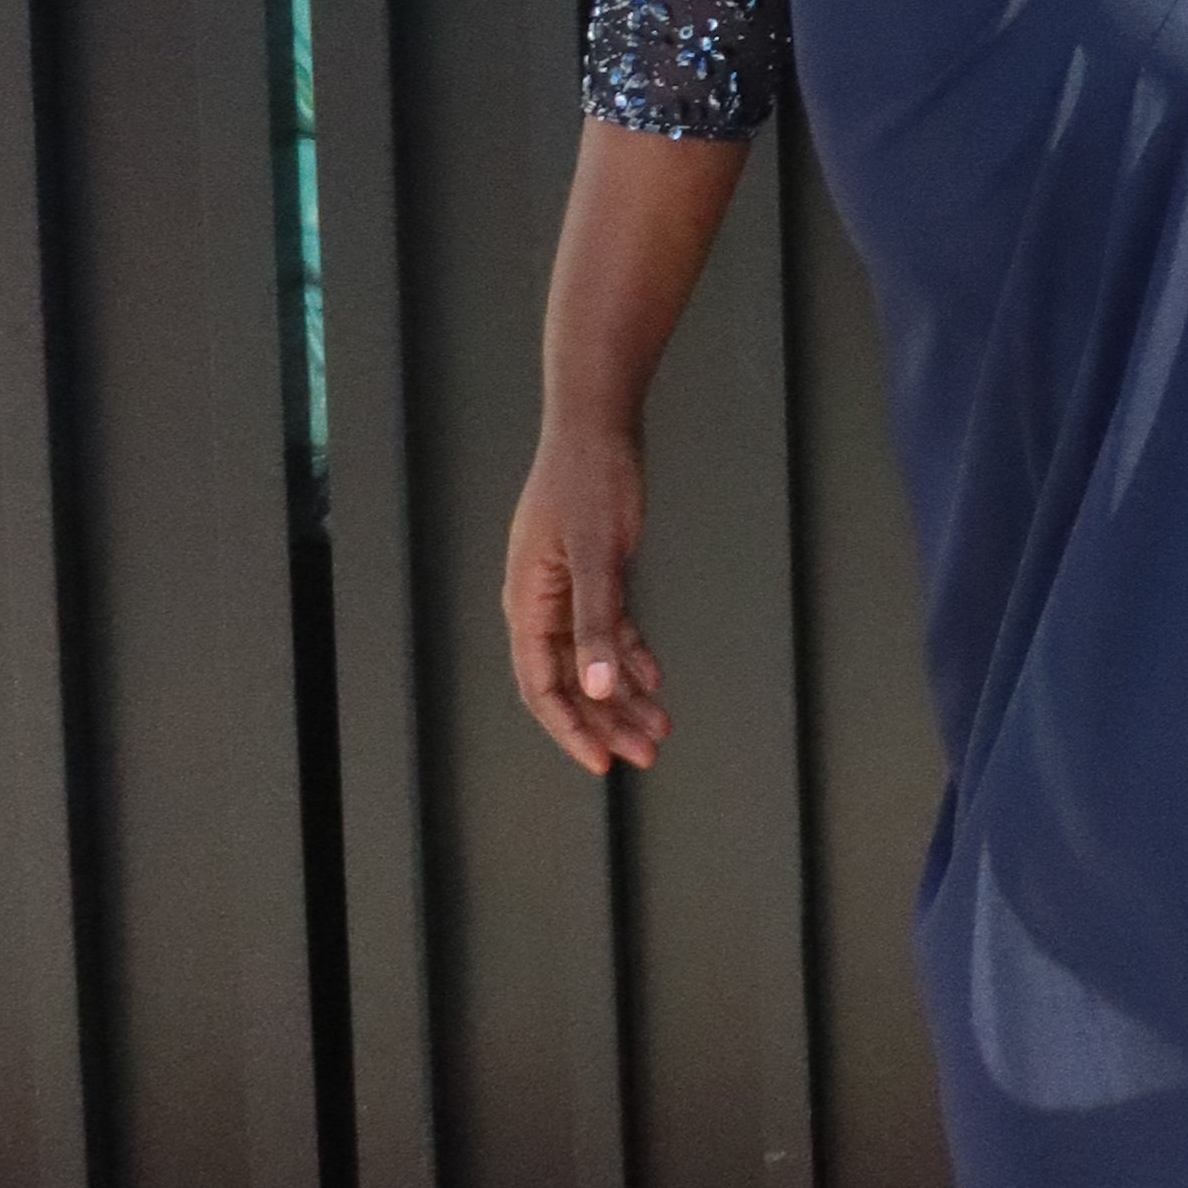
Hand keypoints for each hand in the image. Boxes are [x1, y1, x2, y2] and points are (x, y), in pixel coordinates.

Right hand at [504, 422, 668, 776]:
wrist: (597, 425)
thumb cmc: (591, 480)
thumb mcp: (599, 555)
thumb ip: (598, 623)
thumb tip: (598, 688)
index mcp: (528, 602)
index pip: (541, 685)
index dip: (571, 728)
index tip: (603, 763)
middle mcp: (539, 603)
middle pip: (569, 681)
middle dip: (605, 722)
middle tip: (647, 755)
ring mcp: (564, 589)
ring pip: (592, 660)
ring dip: (624, 697)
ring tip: (660, 729)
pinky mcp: (592, 573)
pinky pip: (608, 630)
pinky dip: (631, 656)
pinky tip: (655, 681)